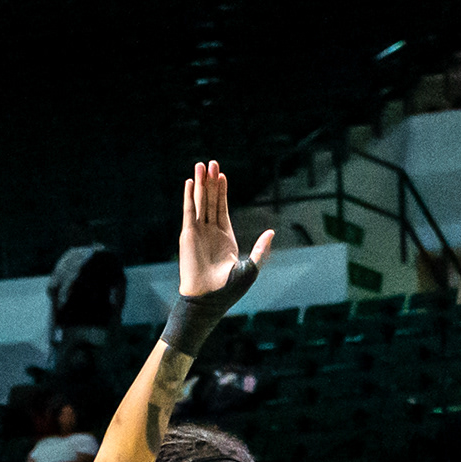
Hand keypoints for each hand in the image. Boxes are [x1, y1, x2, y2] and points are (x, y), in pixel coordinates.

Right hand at [177, 160, 275, 308]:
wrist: (208, 299)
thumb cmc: (229, 289)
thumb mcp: (251, 268)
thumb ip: (261, 249)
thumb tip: (272, 232)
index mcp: (224, 238)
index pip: (221, 208)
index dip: (221, 191)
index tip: (222, 175)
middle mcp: (210, 233)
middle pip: (210, 200)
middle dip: (211, 182)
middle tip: (211, 162)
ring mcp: (198, 233)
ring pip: (200, 202)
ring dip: (200, 183)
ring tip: (201, 164)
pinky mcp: (188, 235)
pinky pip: (189, 211)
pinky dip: (189, 196)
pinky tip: (190, 182)